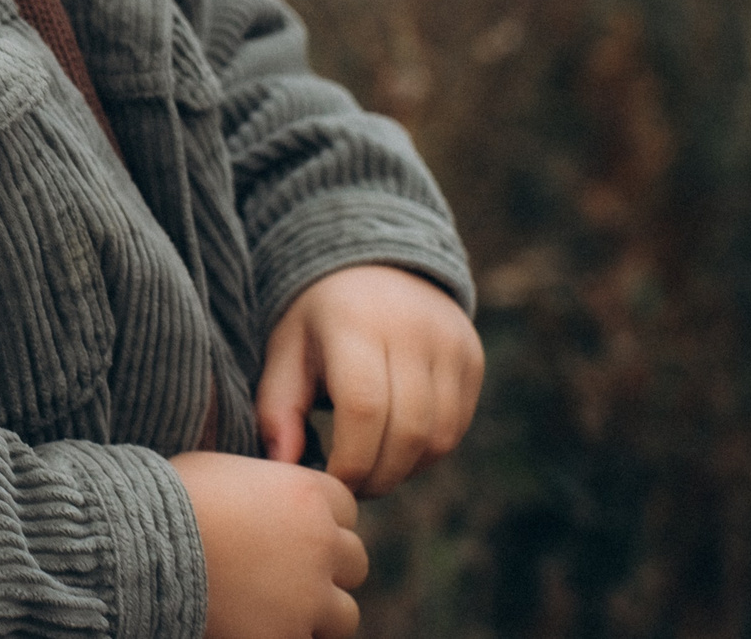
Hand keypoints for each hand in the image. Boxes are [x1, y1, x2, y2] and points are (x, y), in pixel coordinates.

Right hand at [169, 451, 366, 638]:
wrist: (143, 546)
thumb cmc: (171, 500)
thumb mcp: (226, 470)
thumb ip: (265, 485)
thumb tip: (267, 500)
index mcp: (307, 493)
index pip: (348, 510)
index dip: (323, 523)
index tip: (296, 534)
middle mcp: (320, 542)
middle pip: (355, 561)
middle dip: (328, 570)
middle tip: (290, 577)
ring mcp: (308, 595)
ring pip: (345, 614)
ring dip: (319, 614)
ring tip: (281, 611)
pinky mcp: (285, 636)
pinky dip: (287, 635)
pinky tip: (256, 626)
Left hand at [256, 265, 483, 495]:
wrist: (375, 263)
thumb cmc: (320, 319)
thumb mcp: (286, 350)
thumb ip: (278, 409)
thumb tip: (284, 466)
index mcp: (356, 322)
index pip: (364, 410)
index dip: (350, 462)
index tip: (330, 482)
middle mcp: (412, 329)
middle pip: (407, 432)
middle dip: (378, 476)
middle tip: (352, 487)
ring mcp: (450, 342)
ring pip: (438, 437)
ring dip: (405, 469)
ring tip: (374, 469)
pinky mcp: (472, 357)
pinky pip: (456, 427)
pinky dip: (427, 452)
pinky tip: (398, 447)